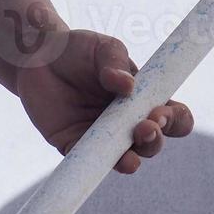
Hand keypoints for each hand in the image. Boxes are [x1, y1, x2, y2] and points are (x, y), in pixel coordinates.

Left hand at [16, 30, 193, 173]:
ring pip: (126, 158)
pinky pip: (87, 161)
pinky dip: (95, 165)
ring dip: (133, 158)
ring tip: (130, 155)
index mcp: (144, 98)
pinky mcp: (73, 143)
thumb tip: (127, 86)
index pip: (173, 115)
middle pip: (153, 142)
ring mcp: (102, 136)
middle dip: (155, 139)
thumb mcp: (103, 48)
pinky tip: (99, 162)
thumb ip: (115, 63)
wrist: (37, 56)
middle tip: (146, 126)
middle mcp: (127, 121)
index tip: (162, 112)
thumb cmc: (79, 49)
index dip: (176, 119)